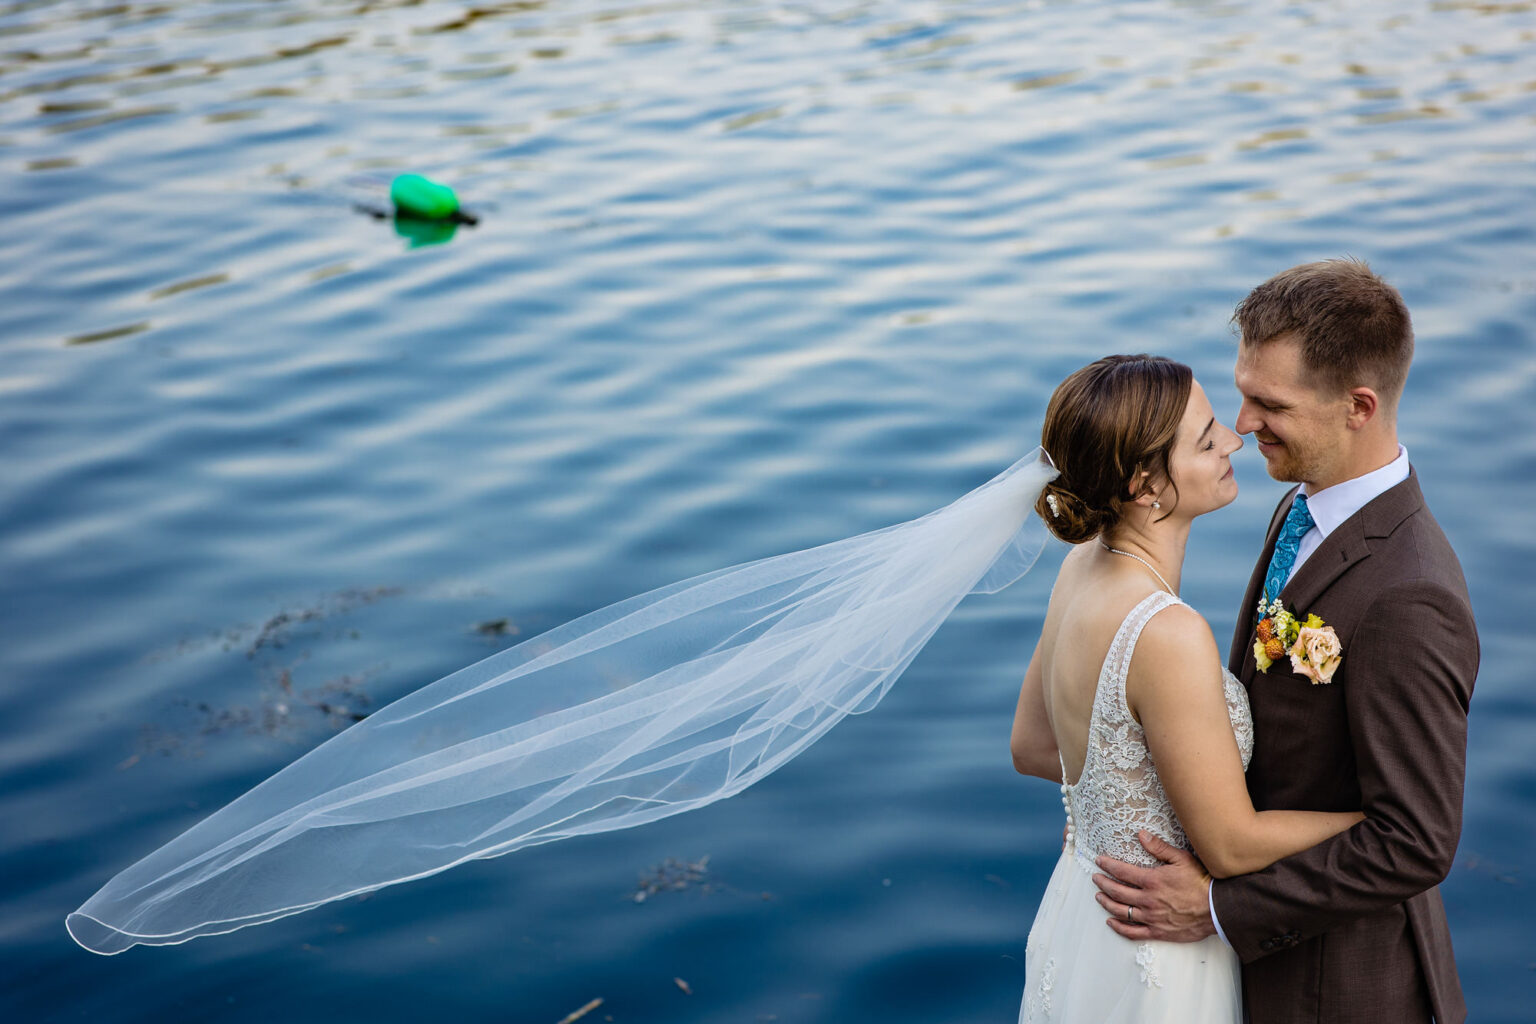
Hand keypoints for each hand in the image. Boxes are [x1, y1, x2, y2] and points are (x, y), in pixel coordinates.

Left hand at [1091, 831, 1215, 942]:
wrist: (1217, 909)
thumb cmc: (1201, 882)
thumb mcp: (1181, 859)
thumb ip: (1159, 847)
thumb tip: (1140, 834)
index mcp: (1152, 881)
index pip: (1121, 871)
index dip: (1108, 865)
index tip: (1099, 861)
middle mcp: (1147, 900)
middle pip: (1117, 891)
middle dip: (1103, 883)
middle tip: (1095, 878)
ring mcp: (1151, 917)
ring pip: (1120, 911)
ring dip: (1107, 903)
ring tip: (1099, 896)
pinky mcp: (1157, 932)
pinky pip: (1133, 932)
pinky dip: (1119, 928)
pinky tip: (1111, 922)